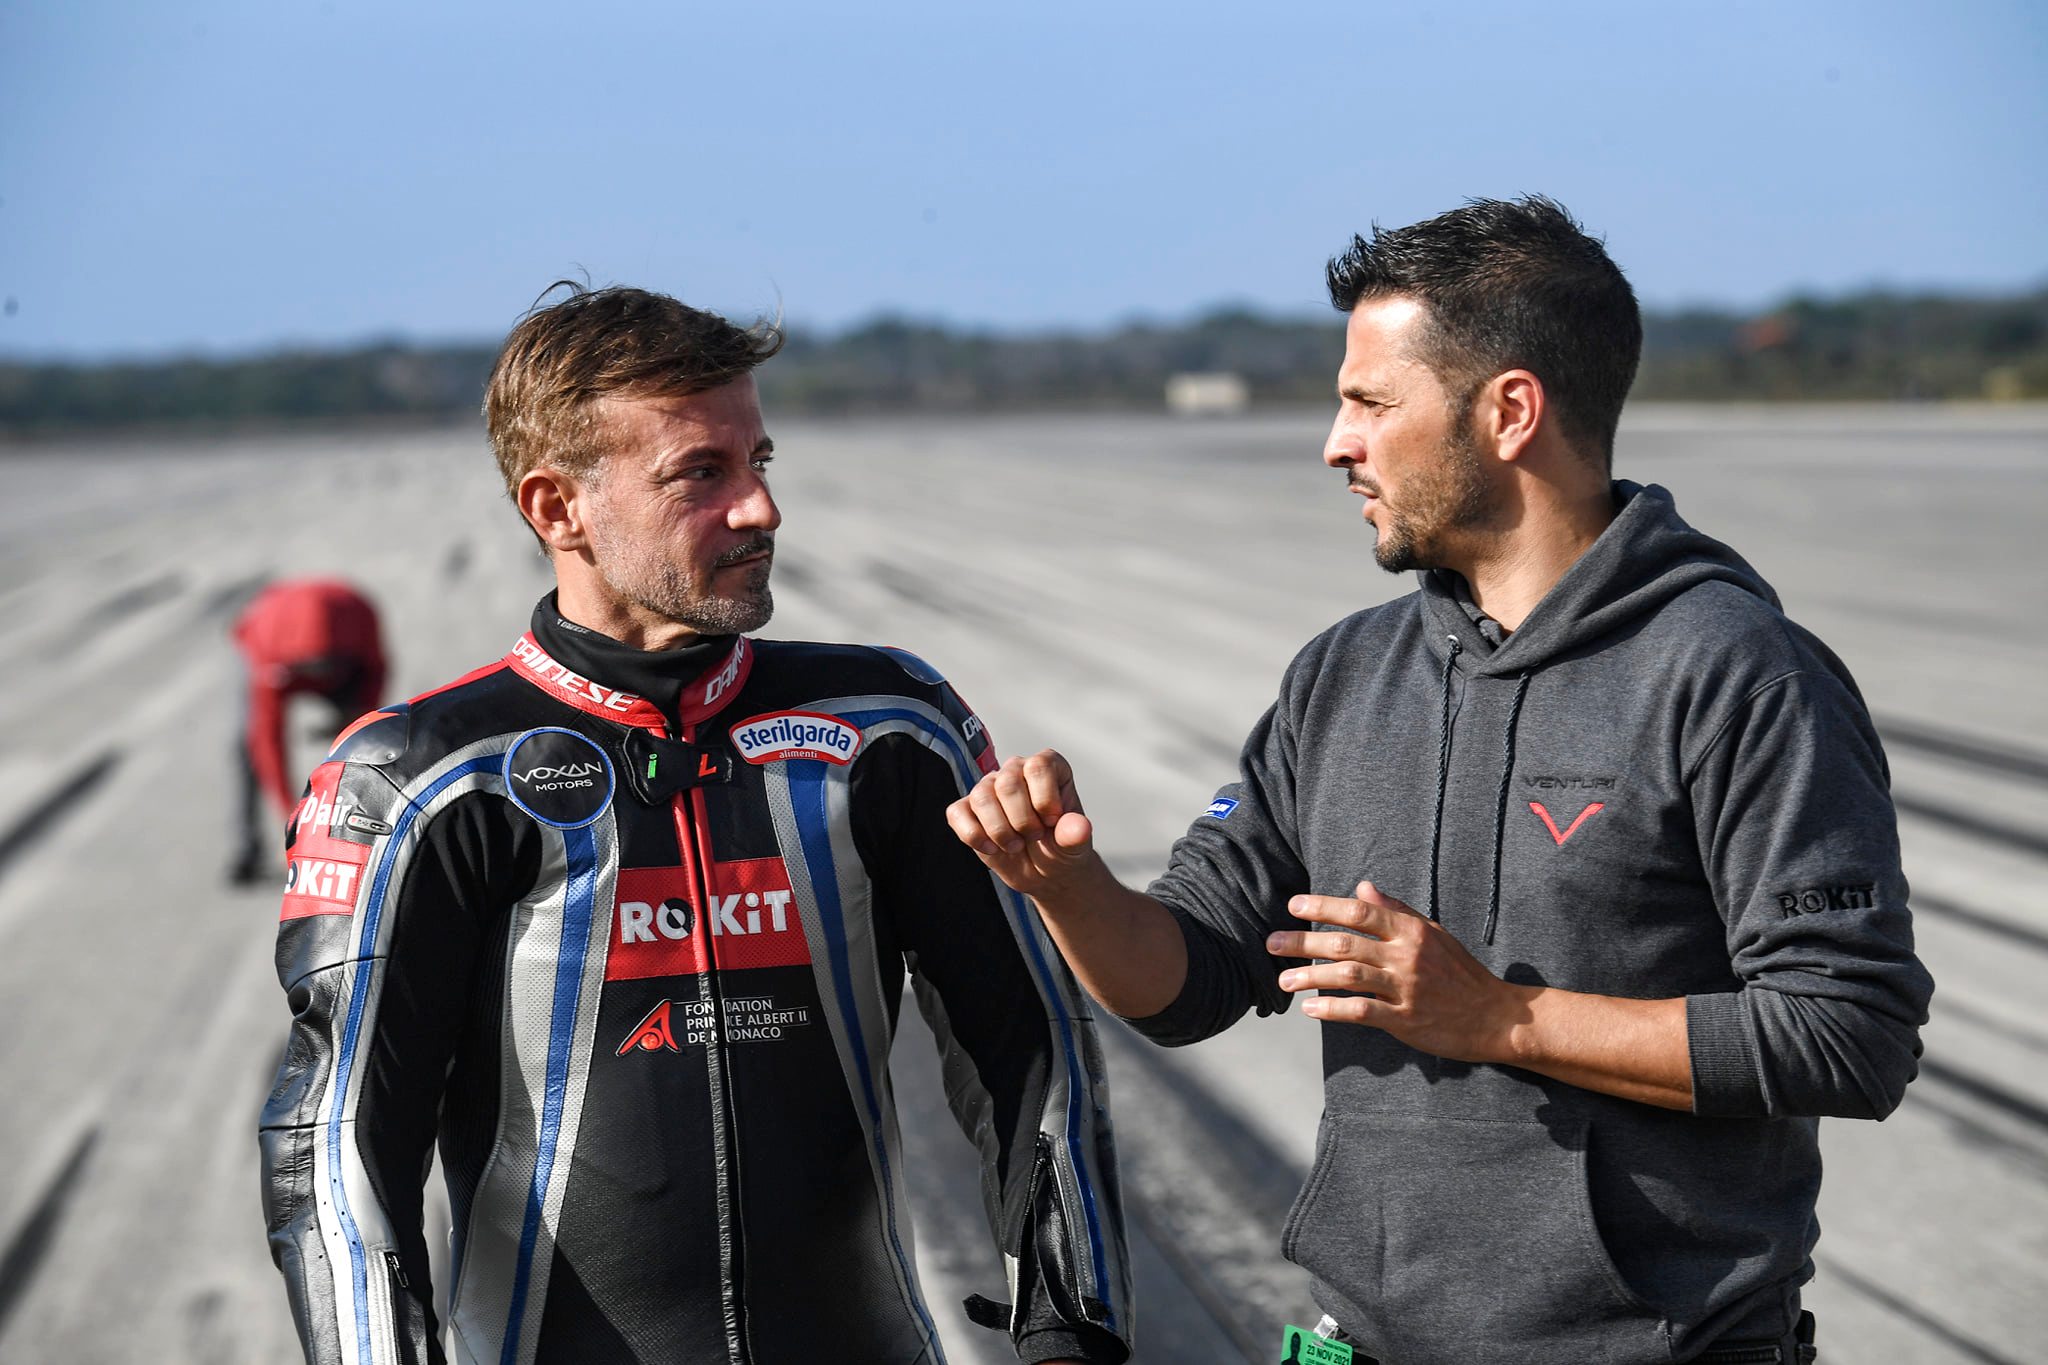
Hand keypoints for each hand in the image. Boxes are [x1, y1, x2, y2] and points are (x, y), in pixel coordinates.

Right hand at [946, 750, 1106, 902]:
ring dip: (1000, 831)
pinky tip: (992, 848)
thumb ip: (1076, 834)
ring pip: (982, 797)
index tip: (1052, 822)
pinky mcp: (968, 809)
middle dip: (1021, 820)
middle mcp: (1016, 771)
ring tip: (1015, 845)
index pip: (1038, 766)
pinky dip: (974, 836)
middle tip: (1033, 837)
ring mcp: (989, 788)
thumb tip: (1078, 827)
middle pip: (1007, 783)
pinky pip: (957, 813)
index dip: (1044, 799)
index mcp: (1047, 768)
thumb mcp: (1075, 845)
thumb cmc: (1061, 848)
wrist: (1045, 872)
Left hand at [1265, 880, 1530, 1063]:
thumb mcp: (1434, 933)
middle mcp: (1406, 956)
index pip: (1360, 912)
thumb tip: (1363, 887)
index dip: (1324, 906)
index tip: (1294, 905)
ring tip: (1283, 979)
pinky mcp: (1405, 1020)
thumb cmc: (1461, 973)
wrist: (1497, 1016)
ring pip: (1348, 976)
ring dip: (1310, 976)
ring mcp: (1405, 989)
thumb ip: (1397, 911)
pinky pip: (1361, 1011)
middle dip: (1304, 941)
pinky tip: (1310, 1008)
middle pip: (1345, 943)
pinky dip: (1333, 1009)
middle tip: (1273, 943)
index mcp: (1411, 931)